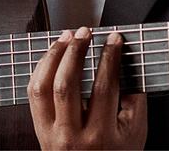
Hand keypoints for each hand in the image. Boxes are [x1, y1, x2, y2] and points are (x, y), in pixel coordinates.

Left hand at [28, 26, 147, 149]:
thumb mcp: (134, 133)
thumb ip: (133, 99)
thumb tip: (125, 62)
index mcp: (100, 137)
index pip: (104, 88)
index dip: (109, 58)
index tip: (114, 39)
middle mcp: (72, 136)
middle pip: (66, 84)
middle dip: (76, 51)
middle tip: (85, 32)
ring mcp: (51, 134)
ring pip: (43, 87)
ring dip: (54, 55)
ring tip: (67, 37)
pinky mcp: (39, 130)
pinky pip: (33, 93)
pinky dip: (42, 69)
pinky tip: (53, 55)